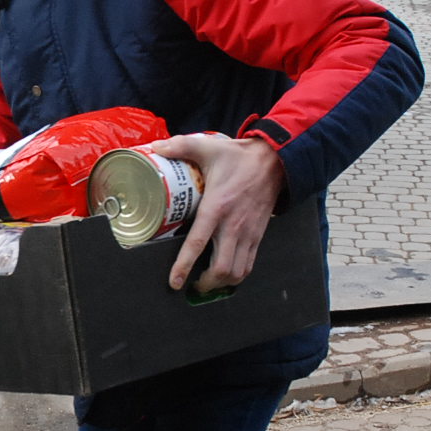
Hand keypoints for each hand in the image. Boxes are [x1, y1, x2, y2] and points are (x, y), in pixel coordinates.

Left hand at [152, 134, 285, 293]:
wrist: (274, 160)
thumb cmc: (238, 156)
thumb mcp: (208, 147)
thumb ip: (180, 146)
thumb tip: (156, 148)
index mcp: (217, 207)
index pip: (198, 243)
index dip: (184, 265)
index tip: (175, 282)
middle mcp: (233, 225)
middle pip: (222, 268)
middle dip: (205, 283)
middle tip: (191, 284)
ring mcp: (248, 233)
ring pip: (238, 272)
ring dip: (222, 282)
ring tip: (207, 282)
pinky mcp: (258, 235)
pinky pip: (249, 264)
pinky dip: (237, 275)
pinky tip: (225, 274)